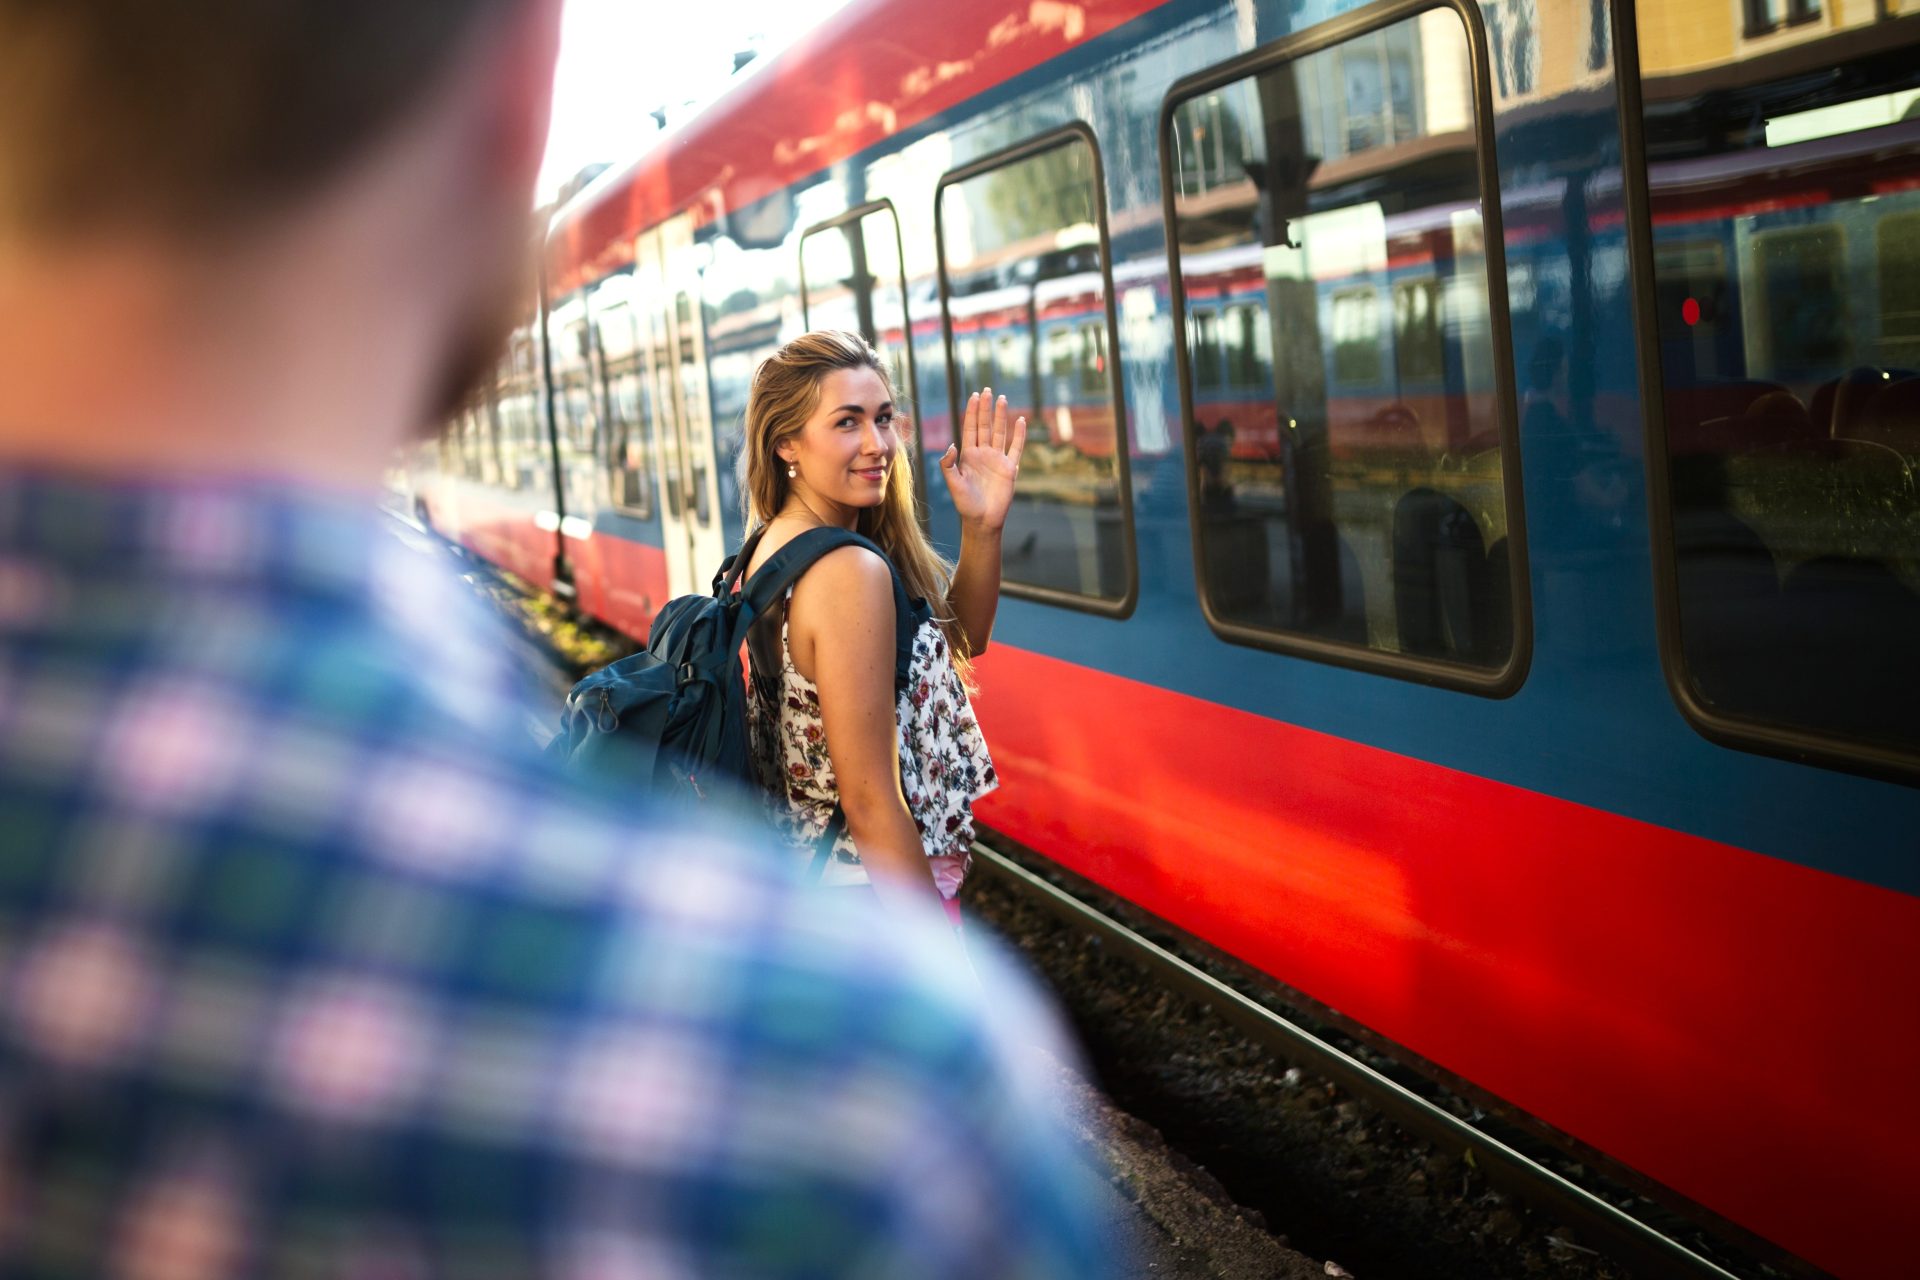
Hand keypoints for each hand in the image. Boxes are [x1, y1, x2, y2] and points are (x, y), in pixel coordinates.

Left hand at [939, 387, 1026, 533]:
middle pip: (985, 426)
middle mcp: (983, 454)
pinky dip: (1019, 435)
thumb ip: (948, 464)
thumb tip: (952, 444)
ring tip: (1002, 399)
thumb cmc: (965, 504)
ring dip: (1001, 416)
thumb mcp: (952, 483)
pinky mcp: (1009, 468)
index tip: (974, 395)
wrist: (982, 520)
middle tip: (987, 390)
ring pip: (1000, 433)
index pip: (970, 428)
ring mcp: (997, 460)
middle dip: (985, 408)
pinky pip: (1016, 448)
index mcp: (968, 455)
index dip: (972, 412)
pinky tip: (1020, 421)